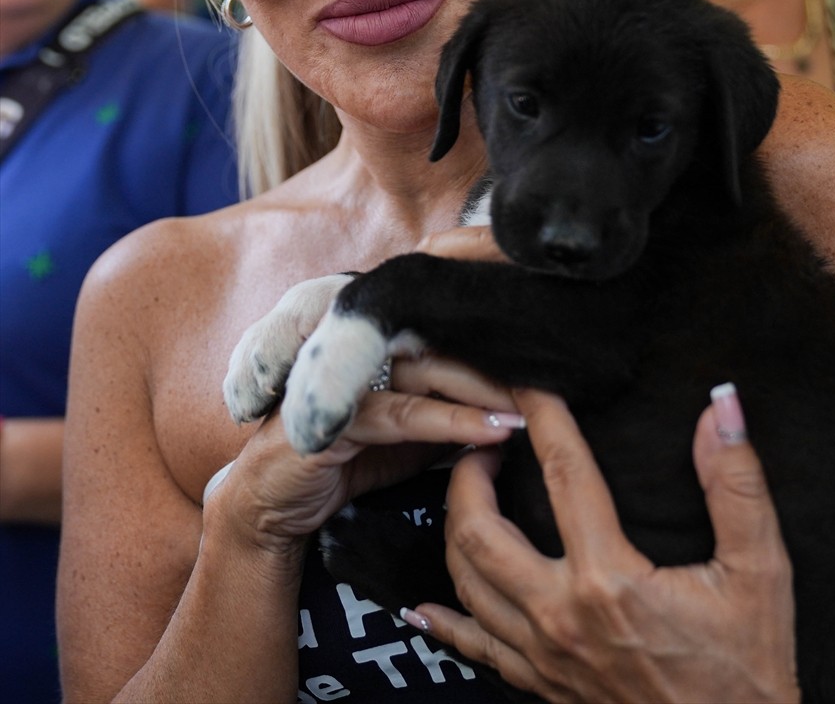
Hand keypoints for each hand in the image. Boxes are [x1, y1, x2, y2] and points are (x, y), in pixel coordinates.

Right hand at [209, 352, 521, 556]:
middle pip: (442, 347)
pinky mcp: (328, 413)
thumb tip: (510, 413)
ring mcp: (342, 377)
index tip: (542, 365)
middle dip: (496, 369)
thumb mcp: (409, 443)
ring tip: (526, 412)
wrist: (269, 511)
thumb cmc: (342, 469)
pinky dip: (448, 422)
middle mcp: (361, 354)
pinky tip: (488, 433)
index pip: (445, 338)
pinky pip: (399, 415)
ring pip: (426, 375)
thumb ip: (448, 419)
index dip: (491, 350)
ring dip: (481, 394)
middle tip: (549, 386)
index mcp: (382, 352)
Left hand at [407, 387, 800, 703]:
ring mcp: (544, 656)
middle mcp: (561, 616)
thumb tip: (720, 407)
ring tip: (468, 488)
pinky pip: (476, 649)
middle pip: (480, 530)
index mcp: (610, 580)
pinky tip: (423, 607)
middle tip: (487, 438)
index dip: (544, 417)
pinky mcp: (541, 686)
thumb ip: (737, 486)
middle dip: (470, 473)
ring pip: (466, 582)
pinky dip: (445, 622)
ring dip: (454, 527)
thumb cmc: (748, 670)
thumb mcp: (760, 573)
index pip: (564, 474)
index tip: (531, 379)